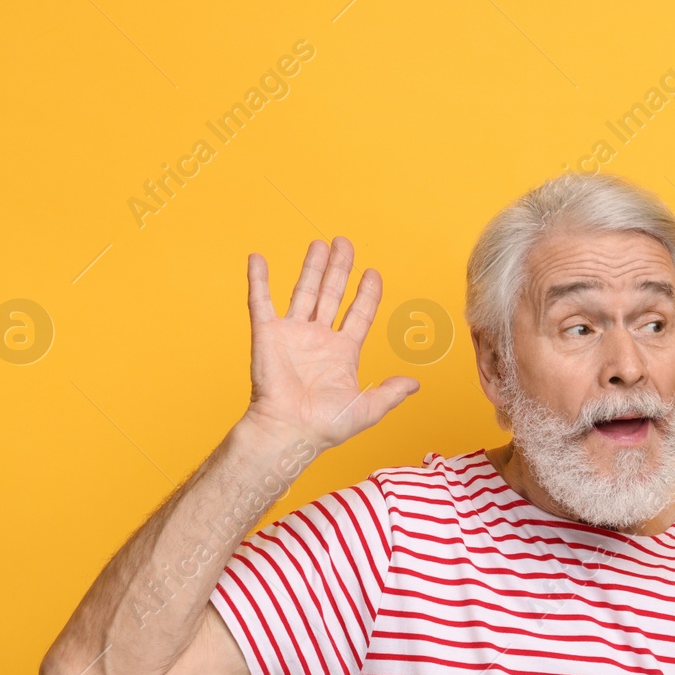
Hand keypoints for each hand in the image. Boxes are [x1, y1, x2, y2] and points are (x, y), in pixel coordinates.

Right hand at [241, 236, 418, 449]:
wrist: (289, 432)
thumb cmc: (325, 426)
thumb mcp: (367, 408)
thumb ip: (391, 392)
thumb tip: (415, 384)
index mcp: (342, 353)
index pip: (358, 314)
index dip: (367, 293)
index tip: (373, 273)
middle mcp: (318, 339)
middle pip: (332, 294)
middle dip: (340, 269)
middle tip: (345, 243)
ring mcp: (292, 334)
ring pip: (304, 291)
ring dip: (312, 267)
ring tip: (320, 244)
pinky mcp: (267, 334)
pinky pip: (261, 301)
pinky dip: (258, 279)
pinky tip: (258, 258)